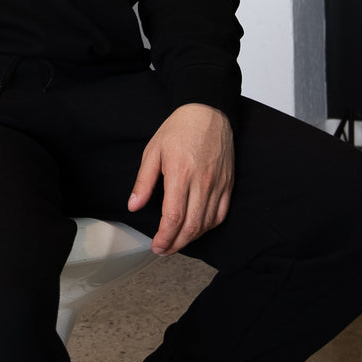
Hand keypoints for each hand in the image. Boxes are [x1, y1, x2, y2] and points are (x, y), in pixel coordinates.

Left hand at [127, 104, 233, 255]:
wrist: (208, 112)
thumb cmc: (179, 129)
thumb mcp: (153, 151)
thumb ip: (144, 182)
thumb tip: (134, 206)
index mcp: (180, 173)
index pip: (173, 216)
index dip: (164, 237)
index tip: (156, 245)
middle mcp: (202, 182)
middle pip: (191, 226)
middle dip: (175, 244)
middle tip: (163, 249)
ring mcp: (218, 184)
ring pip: (206, 223)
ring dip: (190, 238)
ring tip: (176, 242)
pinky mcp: (228, 184)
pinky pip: (220, 214)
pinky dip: (208, 227)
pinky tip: (196, 229)